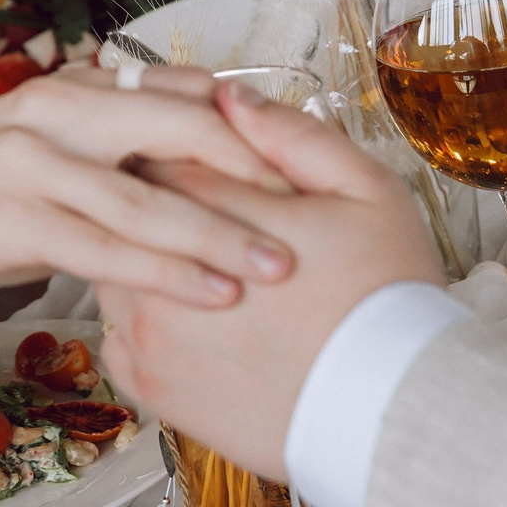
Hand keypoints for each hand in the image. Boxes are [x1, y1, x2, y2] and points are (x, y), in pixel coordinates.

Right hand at [0, 76, 299, 308]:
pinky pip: (104, 245)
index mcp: (71, 91)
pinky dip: (165, 269)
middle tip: (324, 215)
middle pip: (183, 131)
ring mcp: (32, 158)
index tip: (314, 169)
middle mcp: (58, 109)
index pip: (182, 100)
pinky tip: (208, 291)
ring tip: (284, 265)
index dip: (253, 133)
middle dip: (260, 174)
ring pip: (150, 194)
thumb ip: (99, 167)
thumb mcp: (32, 164)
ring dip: (224, 233)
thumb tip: (173, 185)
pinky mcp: (8, 212)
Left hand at [95, 87, 442, 477]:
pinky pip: (114, 334)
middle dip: (155, 202)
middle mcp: (168, 272)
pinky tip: (184, 319)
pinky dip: (140, 321)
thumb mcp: (366, 192)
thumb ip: (291, 136)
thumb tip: (227, 97)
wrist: (392, 410)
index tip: (200, 161)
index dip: (181, 152)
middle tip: (196, 213)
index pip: (163, 154)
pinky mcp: (150, 386)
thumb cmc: (385, 296)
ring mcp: (150, 334)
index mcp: (217, 215)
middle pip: (129, 210)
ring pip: (115, 267)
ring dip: (143, 258)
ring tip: (189, 262)